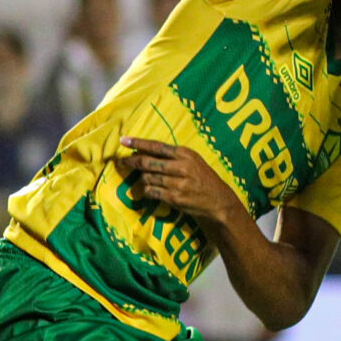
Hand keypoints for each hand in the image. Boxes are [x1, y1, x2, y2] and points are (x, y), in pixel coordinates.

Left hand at [118, 137, 239, 225]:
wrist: (218, 200)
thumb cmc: (202, 178)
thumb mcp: (193, 161)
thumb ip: (172, 156)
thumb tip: (143, 151)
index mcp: (186, 154)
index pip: (157, 146)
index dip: (138, 143)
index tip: (123, 140)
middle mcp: (182, 167)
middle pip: (148, 162)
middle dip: (132, 161)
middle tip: (122, 161)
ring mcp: (178, 183)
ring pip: (147, 178)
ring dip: (143, 178)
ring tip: (146, 178)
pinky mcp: (174, 198)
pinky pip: (151, 191)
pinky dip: (147, 190)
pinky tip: (151, 189)